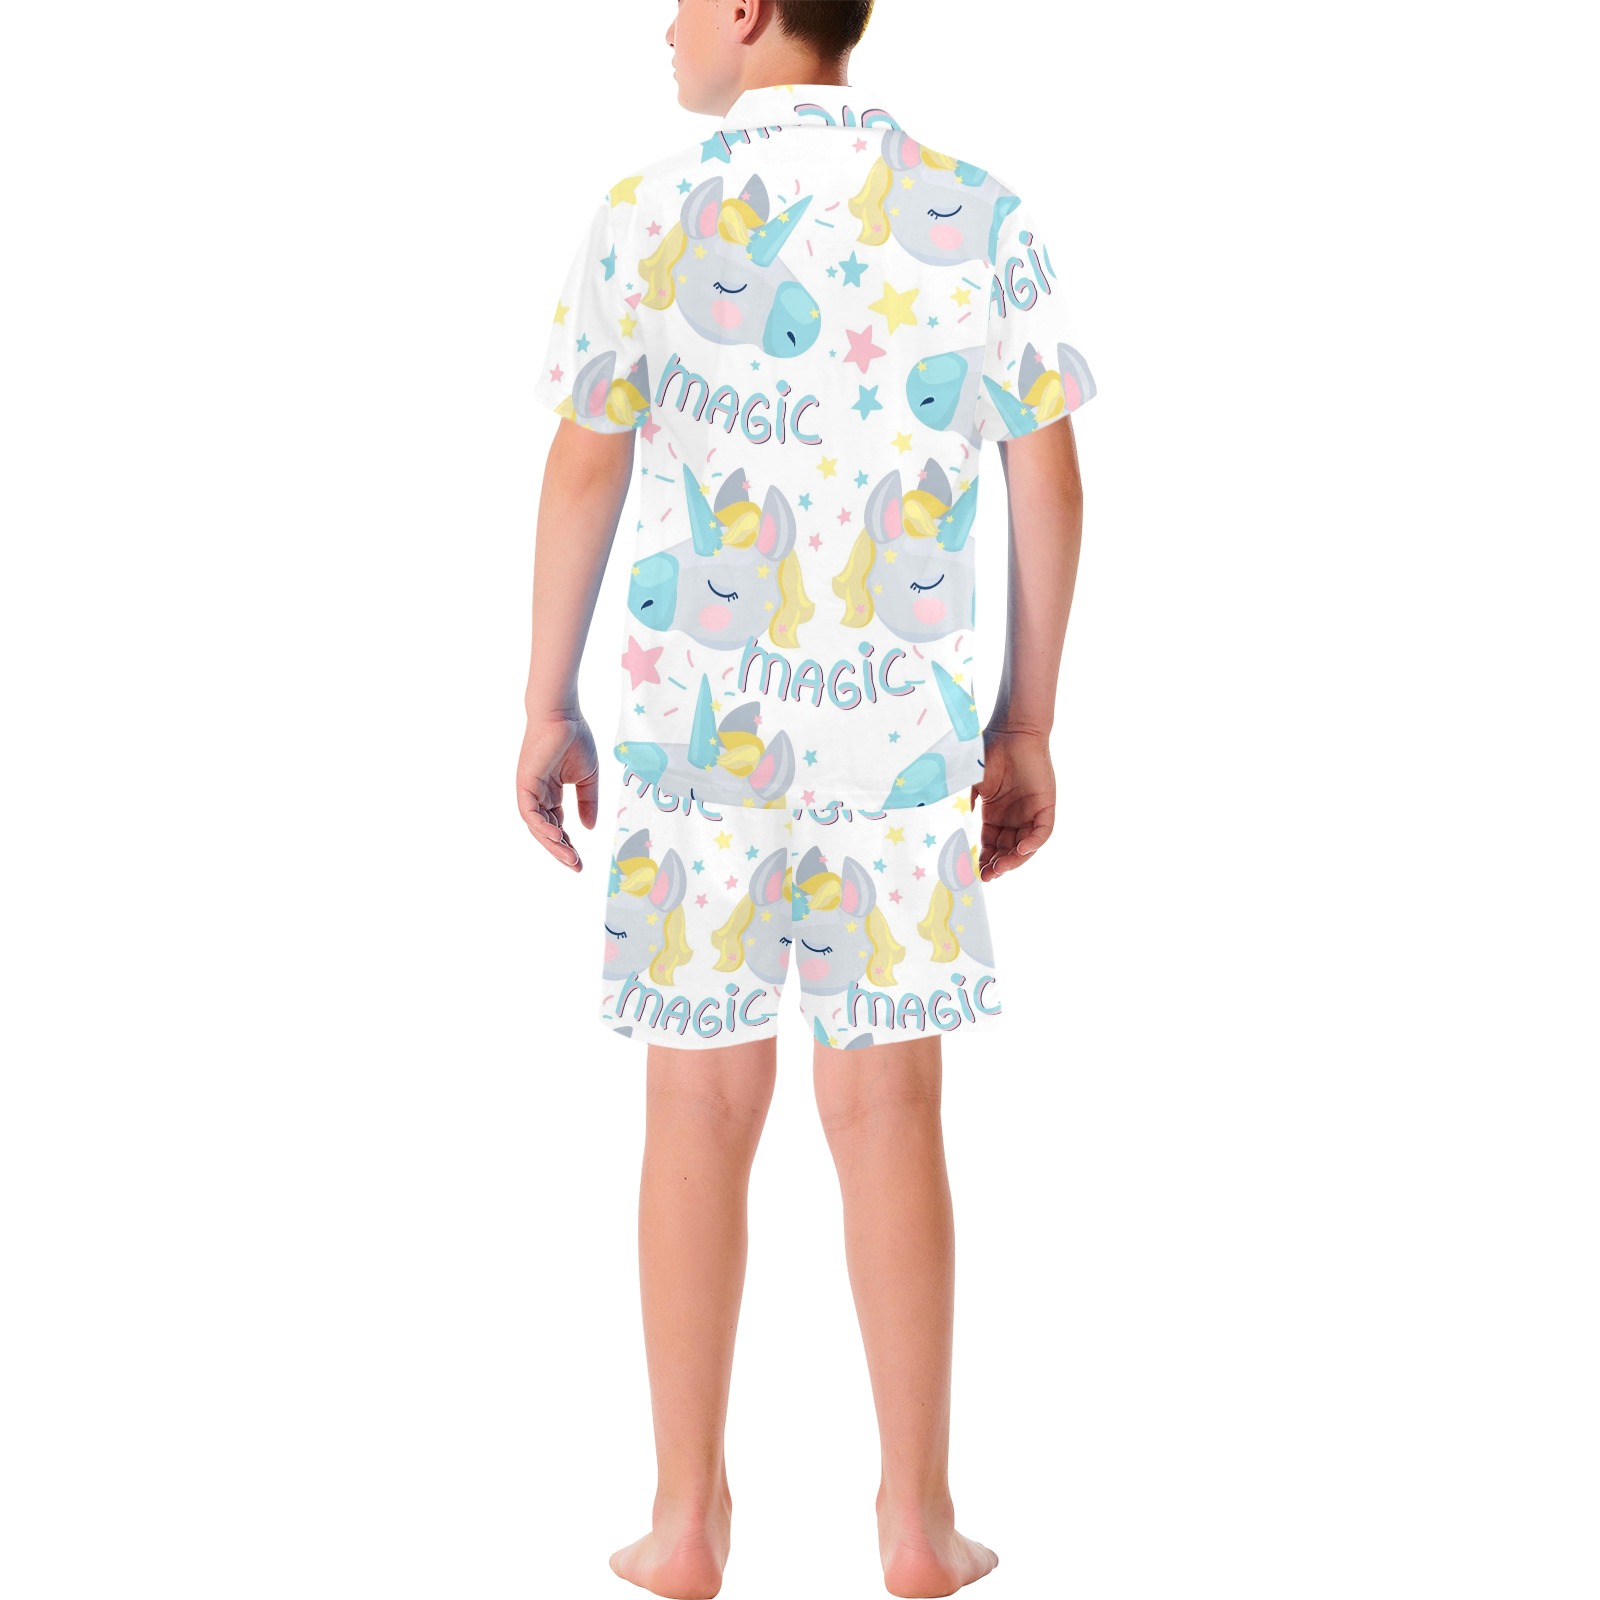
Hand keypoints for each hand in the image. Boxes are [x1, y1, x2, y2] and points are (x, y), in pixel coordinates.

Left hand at [517, 713, 599, 870]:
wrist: (564, 716)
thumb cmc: (574, 739)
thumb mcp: (587, 778)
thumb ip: (588, 803)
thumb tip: (588, 828)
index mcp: (551, 792)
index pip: (557, 824)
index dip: (567, 843)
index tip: (580, 860)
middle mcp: (538, 795)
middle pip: (546, 830)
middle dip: (560, 850)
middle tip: (576, 866)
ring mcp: (530, 790)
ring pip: (538, 826)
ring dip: (552, 844)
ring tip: (570, 858)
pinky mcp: (524, 785)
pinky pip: (530, 813)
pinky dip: (542, 827)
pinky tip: (558, 837)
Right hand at [970, 726, 1055, 881]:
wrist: (1011, 731)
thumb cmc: (988, 752)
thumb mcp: (971, 782)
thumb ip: (965, 803)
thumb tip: (957, 821)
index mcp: (995, 813)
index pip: (990, 845)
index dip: (984, 859)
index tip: (975, 872)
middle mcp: (1014, 817)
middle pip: (1006, 850)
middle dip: (997, 866)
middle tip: (987, 877)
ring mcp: (1030, 812)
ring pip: (1025, 846)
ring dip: (1014, 860)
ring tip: (1000, 869)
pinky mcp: (1046, 806)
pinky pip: (1043, 832)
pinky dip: (1033, 843)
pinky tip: (1021, 850)